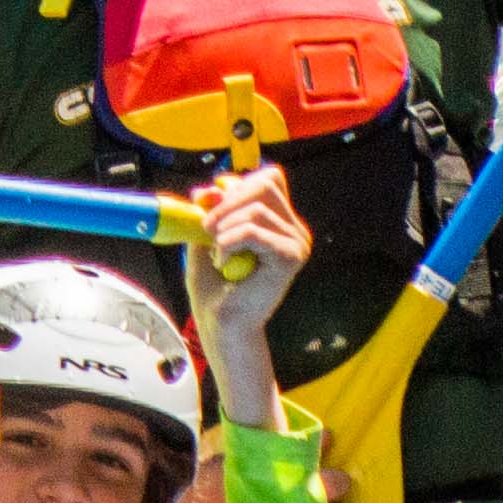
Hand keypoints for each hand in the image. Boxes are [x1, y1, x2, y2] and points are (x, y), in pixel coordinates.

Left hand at [183, 163, 312, 354]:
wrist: (222, 324)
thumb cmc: (215, 287)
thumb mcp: (206, 237)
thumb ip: (211, 209)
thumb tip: (211, 187)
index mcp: (279, 222)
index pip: (269, 178)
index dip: (237, 184)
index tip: (208, 204)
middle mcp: (294, 229)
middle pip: (265, 184)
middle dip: (227, 201)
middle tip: (207, 229)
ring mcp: (297, 243)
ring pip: (257, 208)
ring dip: (224, 227)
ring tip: (216, 253)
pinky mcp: (291, 257)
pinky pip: (254, 231)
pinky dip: (229, 242)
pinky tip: (224, 262)